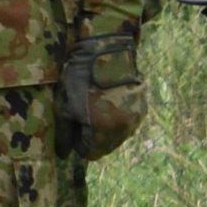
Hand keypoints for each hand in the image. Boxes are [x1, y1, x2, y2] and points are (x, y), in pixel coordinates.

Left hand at [70, 31, 144, 161]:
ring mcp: (136, 119)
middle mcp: (124, 130)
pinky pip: (127, 122)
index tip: (72, 125)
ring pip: (117, 135)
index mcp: (103, 132)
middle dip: (92, 136)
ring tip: (96, 105)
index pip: (90, 153)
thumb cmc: (80, 78)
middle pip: (105, 146)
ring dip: (106, 128)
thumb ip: (64, 134)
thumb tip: (64, 155)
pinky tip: (109, 100)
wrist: (106, 51)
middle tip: (82, 114)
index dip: (78, 142)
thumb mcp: (64, 106)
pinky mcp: (143, 108)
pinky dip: (117, 117)